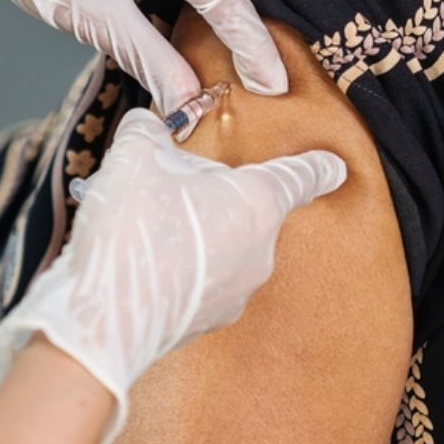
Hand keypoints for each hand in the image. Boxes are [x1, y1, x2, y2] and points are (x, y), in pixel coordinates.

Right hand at [0, 108, 346, 443]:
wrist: (108, 315)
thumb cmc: (133, 228)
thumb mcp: (134, 154)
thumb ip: (148, 129)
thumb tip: (148, 124)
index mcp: (255, 201)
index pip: (299, 176)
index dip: (316, 165)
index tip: (335, 164)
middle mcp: (260, 249)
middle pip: (249, 207)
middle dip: (217, 193)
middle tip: (172, 183)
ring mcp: (239, 290)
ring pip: (225, 244)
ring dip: (197, 230)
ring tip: (146, 223)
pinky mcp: (211, 319)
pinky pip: (204, 278)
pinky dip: (182, 266)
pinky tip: (144, 259)